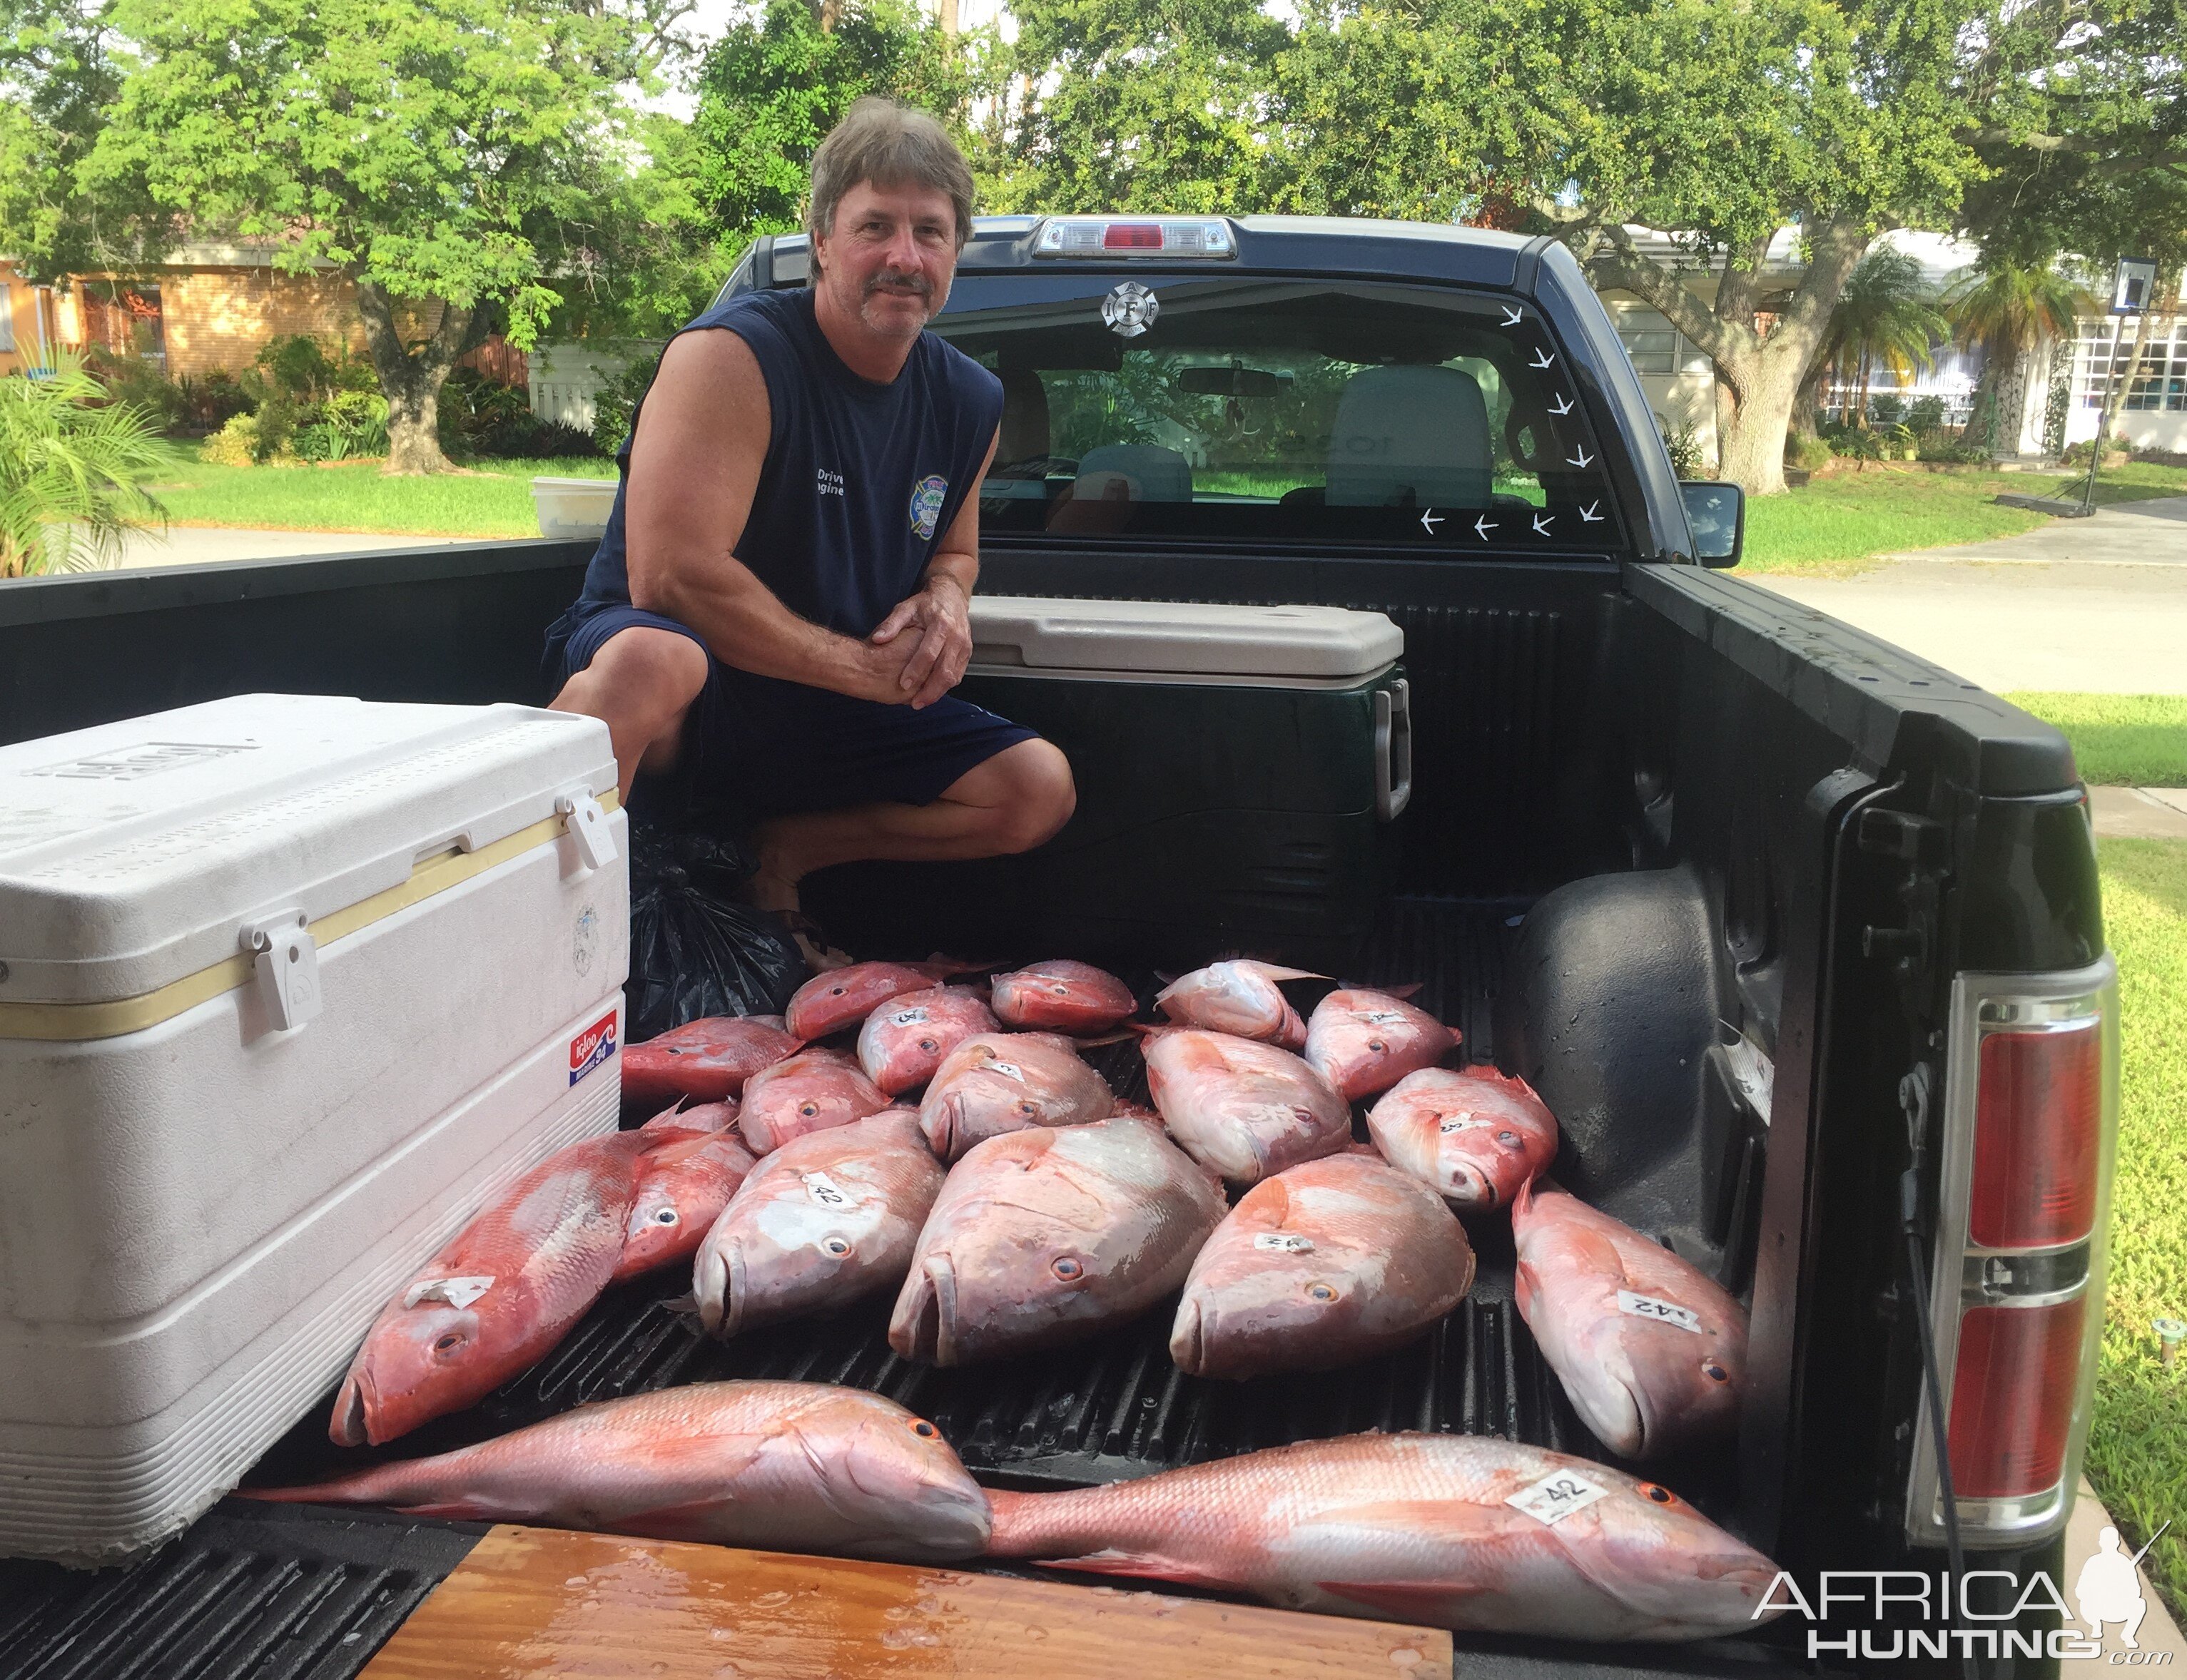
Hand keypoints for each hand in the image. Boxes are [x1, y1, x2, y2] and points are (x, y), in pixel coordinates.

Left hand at [869, 574, 971, 708]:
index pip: (929, 653)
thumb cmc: (927, 604)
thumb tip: (877, 640)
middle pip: (945, 670)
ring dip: (939, 692)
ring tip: (922, 702)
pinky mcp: (968, 652)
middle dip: (930, 690)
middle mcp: (956, 636)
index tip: (903, 684)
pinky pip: (959, 674)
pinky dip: (946, 686)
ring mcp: (965, 646)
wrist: (951, 596)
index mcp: (941, 624)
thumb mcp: (906, 608)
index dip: (916, 671)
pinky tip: (933, 693)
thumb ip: (891, 624)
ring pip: (954, 676)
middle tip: (915, 704)